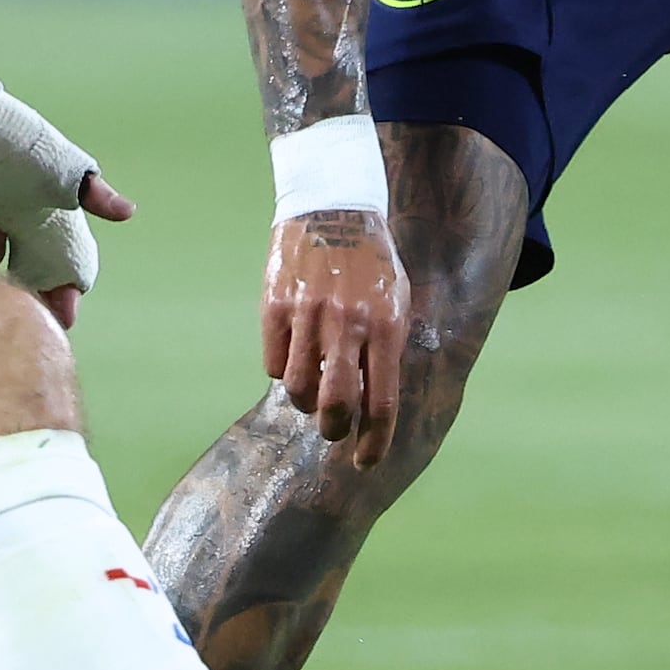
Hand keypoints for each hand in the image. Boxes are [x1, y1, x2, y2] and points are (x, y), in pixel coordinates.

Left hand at [0, 82, 124, 324]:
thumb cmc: (5, 138)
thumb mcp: (57, 164)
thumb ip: (89, 191)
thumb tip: (128, 212)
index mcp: (48, 208)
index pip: (63, 263)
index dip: (64, 292)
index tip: (63, 317)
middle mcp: (17, 215)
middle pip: (26, 273)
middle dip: (26, 292)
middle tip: (20, 310)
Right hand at [263, 208, 406, 449]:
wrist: (332, 207)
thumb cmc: (371, 264)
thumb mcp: (396, 302)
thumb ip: (386, 351)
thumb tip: (373, 408)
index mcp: (385, 326)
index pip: (381, 402)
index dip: (374, 442)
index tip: (366, 462)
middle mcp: (348, 323)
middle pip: (336, 405)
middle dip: (334, 431)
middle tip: (334, 430)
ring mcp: (308, 314)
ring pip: (297, 389)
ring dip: (304, 401)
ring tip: (312, 388)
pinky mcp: (275, 305)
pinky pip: (273, 363)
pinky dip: (282, 369)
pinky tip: (293, 354)